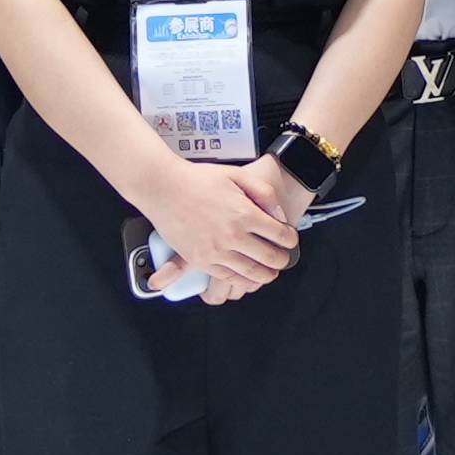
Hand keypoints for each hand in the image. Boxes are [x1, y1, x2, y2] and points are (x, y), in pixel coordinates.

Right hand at [141, 148, 299, 299]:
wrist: (162, 187)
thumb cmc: (197, 178)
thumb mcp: (238, 175)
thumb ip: (264, 194)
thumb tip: (279, 216)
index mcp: (245, 214)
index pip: (281, 236)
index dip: (291, 240)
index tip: (290, 240)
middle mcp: (232, 235)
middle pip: (270, 258)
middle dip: (282, 260)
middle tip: (284, 259)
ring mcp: (215, 251)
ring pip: (251, 273)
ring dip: (266, 275)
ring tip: (269, 272)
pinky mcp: (200, 260)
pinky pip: (227, 277)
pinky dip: (241, 279)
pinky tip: (246, 274)